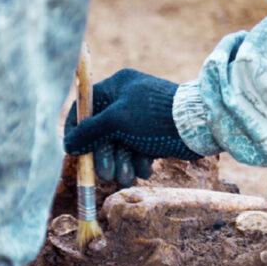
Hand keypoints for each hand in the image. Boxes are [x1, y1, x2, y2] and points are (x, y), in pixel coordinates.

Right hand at [64, 69, 200, 186]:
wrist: (198, 127)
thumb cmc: (154, 117)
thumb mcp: (116, 121)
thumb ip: (89, 131)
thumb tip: (68, 144)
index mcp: (116, 87)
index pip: (85, 108)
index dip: (75, 130)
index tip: (72, 151)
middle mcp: (127, 101)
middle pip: (102, 132)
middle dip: (104, 157)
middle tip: (107, 176)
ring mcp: (141, 119)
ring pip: (120, 146)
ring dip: (121, 165)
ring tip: (128, 178)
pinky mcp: (154, 135)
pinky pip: (137, 152)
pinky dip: (139, 163)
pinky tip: (146, 170)